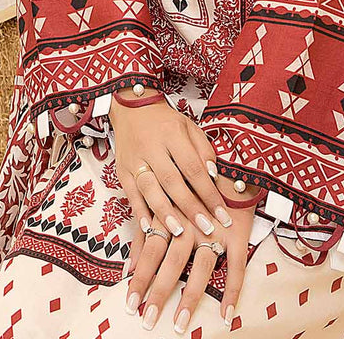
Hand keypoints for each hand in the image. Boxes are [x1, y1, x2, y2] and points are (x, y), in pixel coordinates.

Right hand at [109, 89, 233, 239]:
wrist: (131, 109)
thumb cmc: (165, 121)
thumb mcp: (189, 126)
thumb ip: (203, 150)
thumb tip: (212, 176)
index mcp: (172, 133)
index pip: (193, 167)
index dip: (208, 192)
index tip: (222, 213)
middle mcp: (152, 147)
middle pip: (172, 181)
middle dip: (190, 208)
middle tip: (207, 228)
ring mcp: (135, 160)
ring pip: (150, 189)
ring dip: (164, 213)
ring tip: (179, 233)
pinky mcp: (121, 170)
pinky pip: (130, 194)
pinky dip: (139, 212)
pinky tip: (148, 228)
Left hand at [124, 173, 261, 331]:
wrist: (230, 155)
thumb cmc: (190, 176)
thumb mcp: (164, 195)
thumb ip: (147, 228)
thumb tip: (129, 262)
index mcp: (172, 213)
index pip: (151, 249)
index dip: (141, 277)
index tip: (130, 303)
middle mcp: (191, 223)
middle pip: (172, 262)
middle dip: (159, 292)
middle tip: (147, 319)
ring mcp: (216, 229)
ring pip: (202, 268)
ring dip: (190, 297)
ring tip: (180, 323)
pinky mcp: (238, 233)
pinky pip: (237, 266)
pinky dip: (232, 290)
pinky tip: (226, 314)